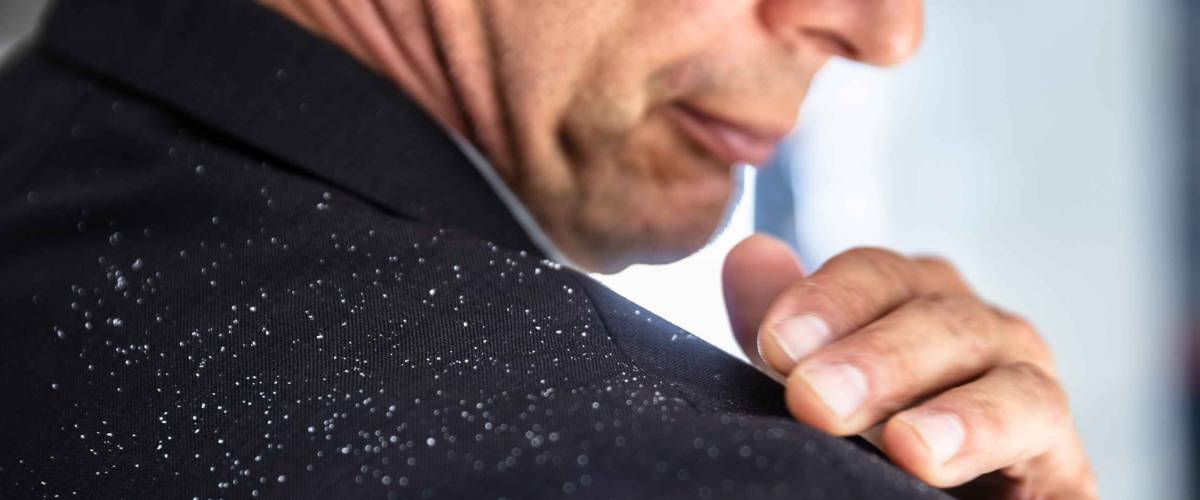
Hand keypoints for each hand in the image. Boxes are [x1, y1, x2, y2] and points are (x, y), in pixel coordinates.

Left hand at [722, 235, 1096, 497]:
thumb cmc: (868, 438)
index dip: (827, 301)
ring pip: (1006, 379)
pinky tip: (953, 467)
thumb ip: (787, 327)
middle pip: (937, 319)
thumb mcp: (814, 379)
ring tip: (907, 447)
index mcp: (914, 300)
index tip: (777, 343)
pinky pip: (1044, 439)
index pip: (876, 276)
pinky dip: (1001, 446)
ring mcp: (1028, 392)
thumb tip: (750, 252)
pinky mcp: (1063, 465)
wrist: (934, 498)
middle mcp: (980, 332)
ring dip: (958, 411)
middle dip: (876, 358)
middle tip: (815, 399)